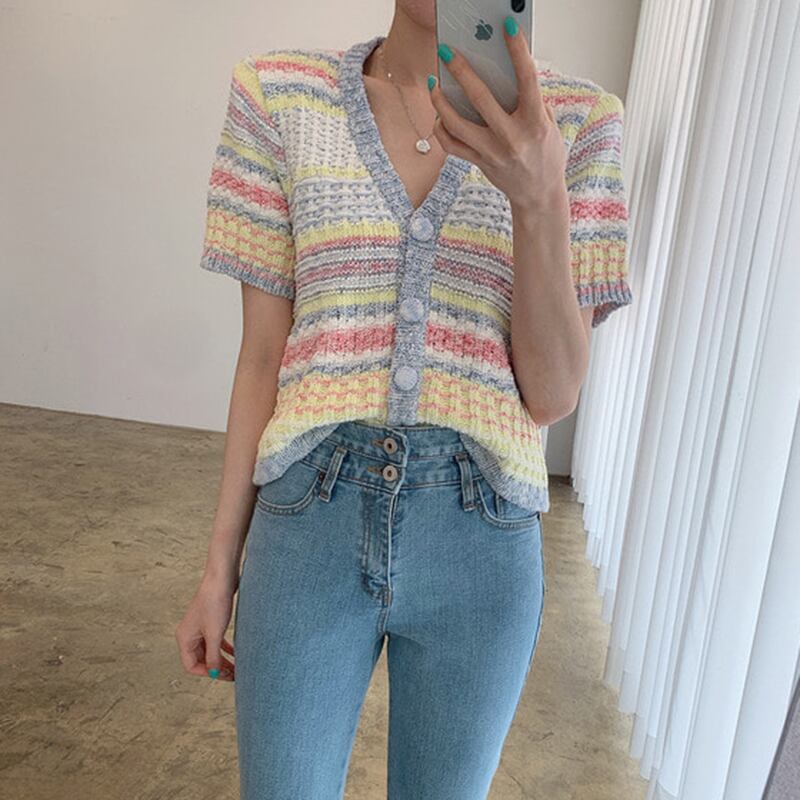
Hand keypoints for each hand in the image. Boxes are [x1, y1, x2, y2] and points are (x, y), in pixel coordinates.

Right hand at [175, 571, 236, 681]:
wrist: (222, 578)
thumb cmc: (215, 602)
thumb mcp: (214, 633)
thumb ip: (213, 656)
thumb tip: (214, 673)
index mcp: (184, 638)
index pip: (191, 666)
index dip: (207, 672)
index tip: (223, 675)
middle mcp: (189, 633)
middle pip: (201, 659)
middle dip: (216, 668)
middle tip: (233, 674)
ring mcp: (200, 627)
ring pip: (209, 650)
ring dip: (222, 659)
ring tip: (236, 667)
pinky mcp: (210, 620)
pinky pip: (215, 640)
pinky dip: (224, 648)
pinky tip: (235, 653)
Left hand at [430, 19, 566, 212]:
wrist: (539, 195)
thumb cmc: (546, 154)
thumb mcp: (548, 125)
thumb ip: (531, 101)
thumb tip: (504, 71)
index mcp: (535, 123)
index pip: (527, 79)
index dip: (518, 51)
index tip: (507, 26)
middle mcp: (512, 138)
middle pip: (480, 98)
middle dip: (461, 71)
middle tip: (447, 51)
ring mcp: (493, 152)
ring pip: (457, 124)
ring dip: (440, 101)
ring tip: (433, 83)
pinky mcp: (479, 163)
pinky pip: (452, 145)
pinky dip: (441, 129)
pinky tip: (439, 115)